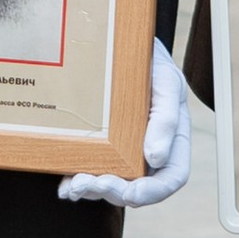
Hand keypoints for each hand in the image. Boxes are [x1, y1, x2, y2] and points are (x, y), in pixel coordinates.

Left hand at [60, 41, 191, 208]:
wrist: (119, 43)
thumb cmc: (149, 62)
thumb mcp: (166, 81)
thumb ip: (167, 117)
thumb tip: (156, 158)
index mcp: (173, 139)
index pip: (172, 177)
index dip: (153, 192)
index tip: (130, 194)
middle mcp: (150, 150)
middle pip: (138, 187)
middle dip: (114, 192)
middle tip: (91, 184)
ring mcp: (123, 149)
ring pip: (112, 183)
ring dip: (93, 190)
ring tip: (74, 186)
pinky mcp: (99, 144)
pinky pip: (90, 170)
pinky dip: (77, 182)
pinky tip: (65, 185)